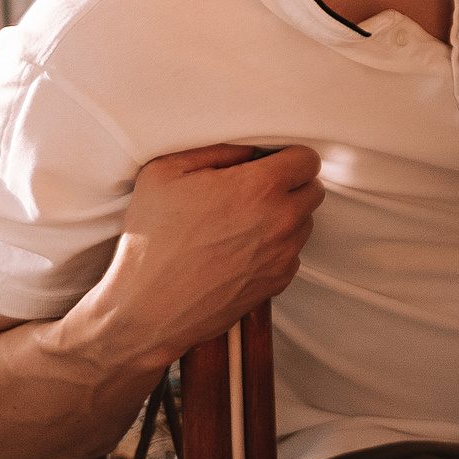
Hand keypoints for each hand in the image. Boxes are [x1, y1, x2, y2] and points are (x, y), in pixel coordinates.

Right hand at [85, 144, 322, 372]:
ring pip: (304, 222)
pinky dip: (275, 248)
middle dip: (289, 185)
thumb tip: (247, 149)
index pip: (308, 159)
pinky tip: (240, 250)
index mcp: (261, 188)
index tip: (267, 164)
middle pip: (312, 189)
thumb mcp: (165, 173)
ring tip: (242, 223)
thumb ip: (216, 149)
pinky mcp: (279, 281)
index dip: (287, 157)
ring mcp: (284, 254)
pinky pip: (292, 252)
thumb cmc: (150, 240)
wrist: (145, 308)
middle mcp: (282, 220)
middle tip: (253, 192)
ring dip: (284, 217)